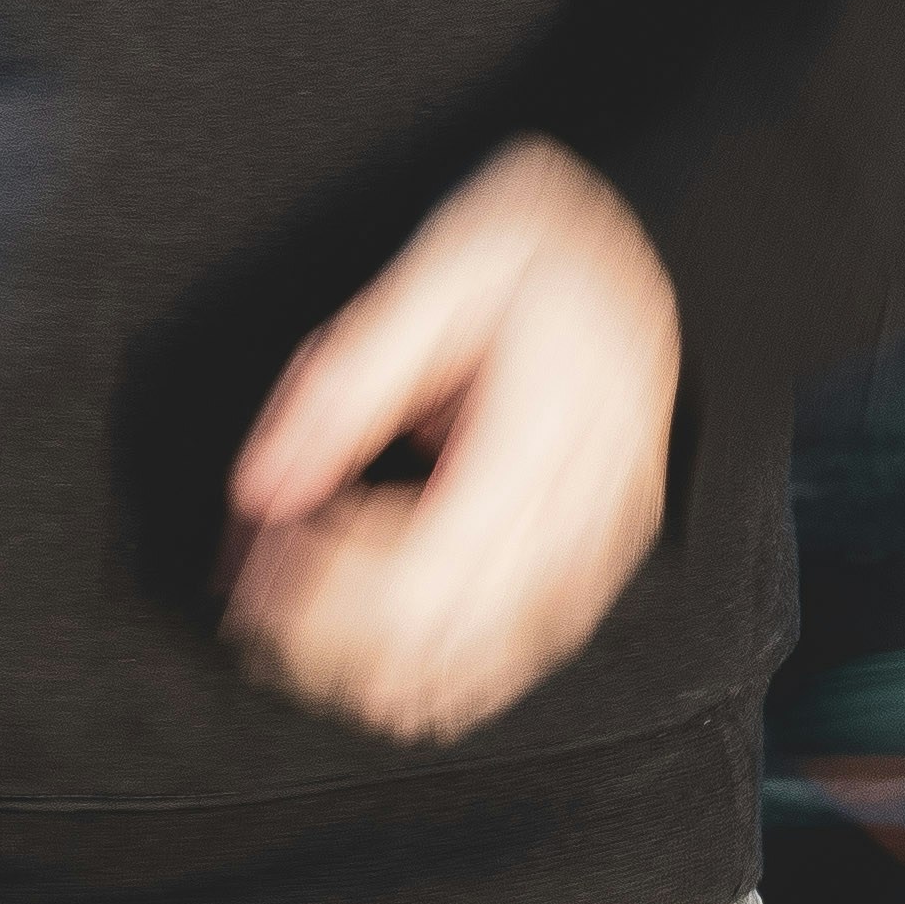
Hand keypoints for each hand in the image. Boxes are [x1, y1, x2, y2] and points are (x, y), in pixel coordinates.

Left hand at [221, 137, 680, 743]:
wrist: (651, 227)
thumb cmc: (542, 237)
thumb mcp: (433, 270)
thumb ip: (342, 384)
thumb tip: (263, 489)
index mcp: (548, 423)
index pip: (425, 563)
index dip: (329, 593)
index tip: (255, 562)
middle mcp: (590, 496)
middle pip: (451, 625)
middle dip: (335, 639)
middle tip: (253, 609)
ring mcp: (608, 533)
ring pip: (493, 655)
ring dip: (384, 670)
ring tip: (300, 646)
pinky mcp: (608, 546)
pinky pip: (534, 645)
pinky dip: (454, 673)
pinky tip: (395, 676)